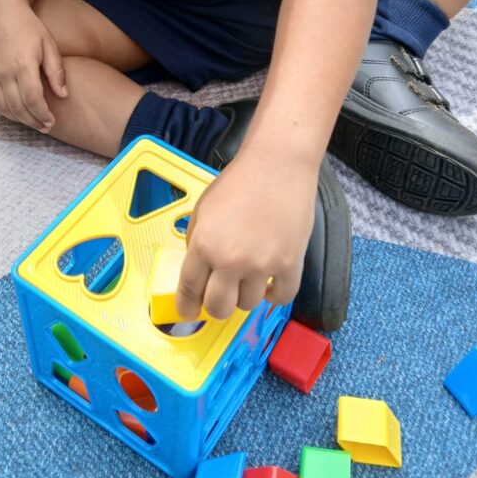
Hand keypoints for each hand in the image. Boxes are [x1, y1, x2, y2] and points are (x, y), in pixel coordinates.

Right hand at [0, 5, 66, 131]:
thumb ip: (56, 71)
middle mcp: (3, 71)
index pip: (33, 99)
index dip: (42, 114)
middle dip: (32, 120)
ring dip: (18, 118)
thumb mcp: (48, 44)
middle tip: (44, 127)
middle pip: (17, 107)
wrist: (0, 10)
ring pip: (2, 106)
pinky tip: (13, 113)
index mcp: (22, 64)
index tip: (51, 122)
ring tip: (31, 121)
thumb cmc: (28, 26)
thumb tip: (63, 95)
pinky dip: (1, 110)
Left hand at [176, 149, 317, 319]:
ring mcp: (261, 264)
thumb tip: (199, 272)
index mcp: (204, 245)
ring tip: (249, 275)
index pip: (189, 289)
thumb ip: (197, 243)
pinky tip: (269, 282)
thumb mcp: (203, 210)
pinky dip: (274, 295)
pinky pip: (281, 297)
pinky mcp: (290, 264)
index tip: (188, 312)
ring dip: (246, 294)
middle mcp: (230, 260)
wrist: (277, 165)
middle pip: (218, 308)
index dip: (186, 306)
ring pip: (248, 304)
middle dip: (216, 306)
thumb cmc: (239, 182)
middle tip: (220, 297)